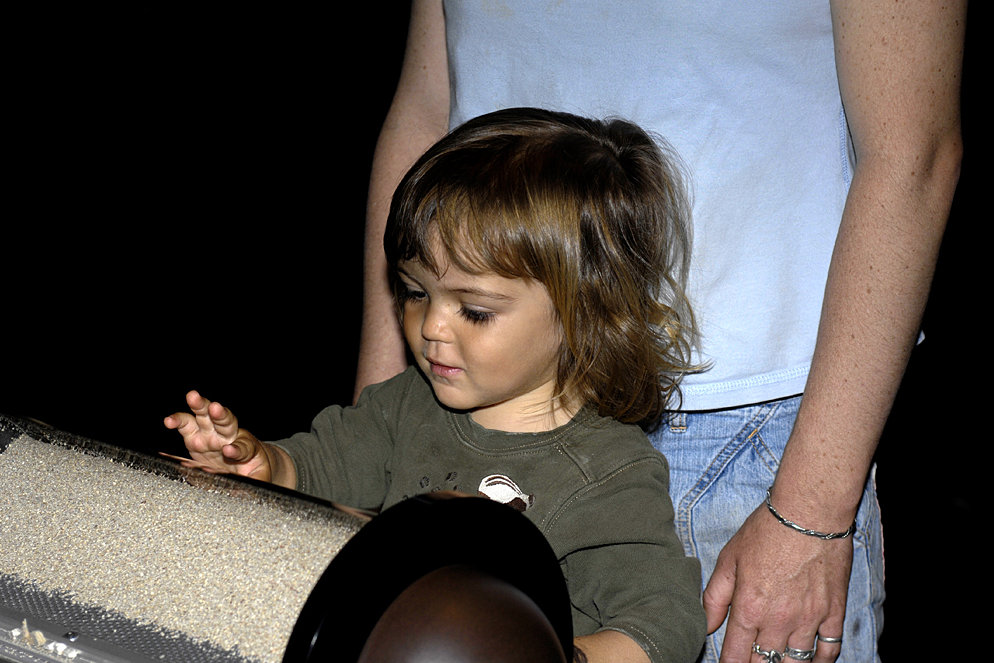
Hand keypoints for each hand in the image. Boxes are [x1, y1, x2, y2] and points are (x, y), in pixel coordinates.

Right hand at [163, 390, 273, 481]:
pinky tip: (168, 420)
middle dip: (220, 414)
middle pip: (226, 421)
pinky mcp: (195, 437)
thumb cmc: (251, 468)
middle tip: (216, 407)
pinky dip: (177, 422)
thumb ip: (258, 482)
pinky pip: (186, 426)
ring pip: (206, 416)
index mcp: (247, 446)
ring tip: (192, 397)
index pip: (243, 447)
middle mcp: (228, 437)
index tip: (229, 451)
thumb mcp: (259, 477)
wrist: (242, 462)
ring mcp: (211, 435)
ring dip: (199, 406)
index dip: (236, 449)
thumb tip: (254, 492)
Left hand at [702, 504, 851, 662]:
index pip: (735, 656)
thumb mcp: (729, 559)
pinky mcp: (833, 613)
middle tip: (751, 661)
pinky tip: (809, 660)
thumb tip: (706, 626)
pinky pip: (829, 651)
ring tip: (775, 661)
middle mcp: (778, 621)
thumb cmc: (766, 531)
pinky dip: (819, 661)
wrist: (809, 514)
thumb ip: (714, 597)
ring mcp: (809, 620)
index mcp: (749, 609)